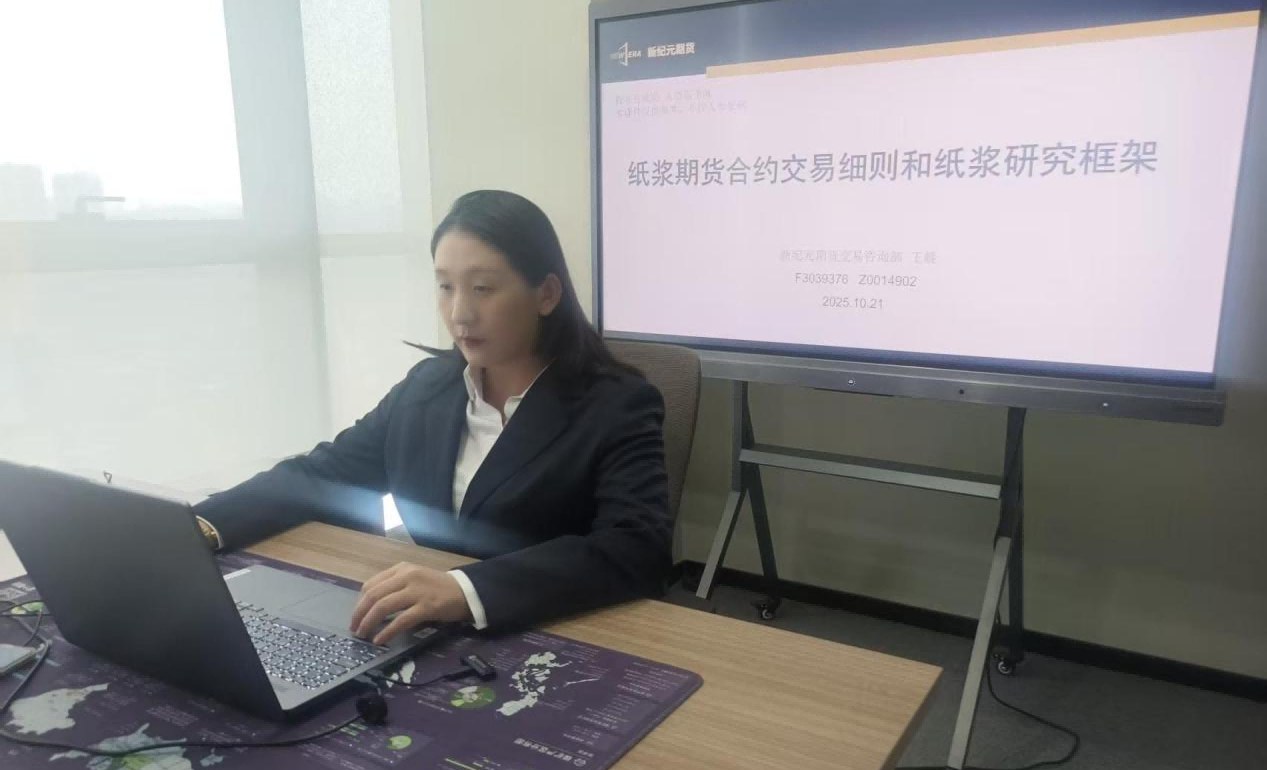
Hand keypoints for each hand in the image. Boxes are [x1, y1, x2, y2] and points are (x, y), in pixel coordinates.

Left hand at [349, 562, 472, 645]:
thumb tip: (371, 607)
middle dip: (359, 614)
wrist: (465, 591)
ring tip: (363, 635)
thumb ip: (394, 586)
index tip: (357, 616)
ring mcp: (417, 591)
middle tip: (354, 628)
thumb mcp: (414, 579)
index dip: (360, 603)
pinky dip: (387, 631)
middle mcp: (407, 576)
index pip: (371, 585)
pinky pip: (401, 620)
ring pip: (383, 606)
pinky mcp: (426, 606)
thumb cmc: (437, 587)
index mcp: (401, 569)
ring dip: (369, 622)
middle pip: (373, 595)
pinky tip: (380, 640)